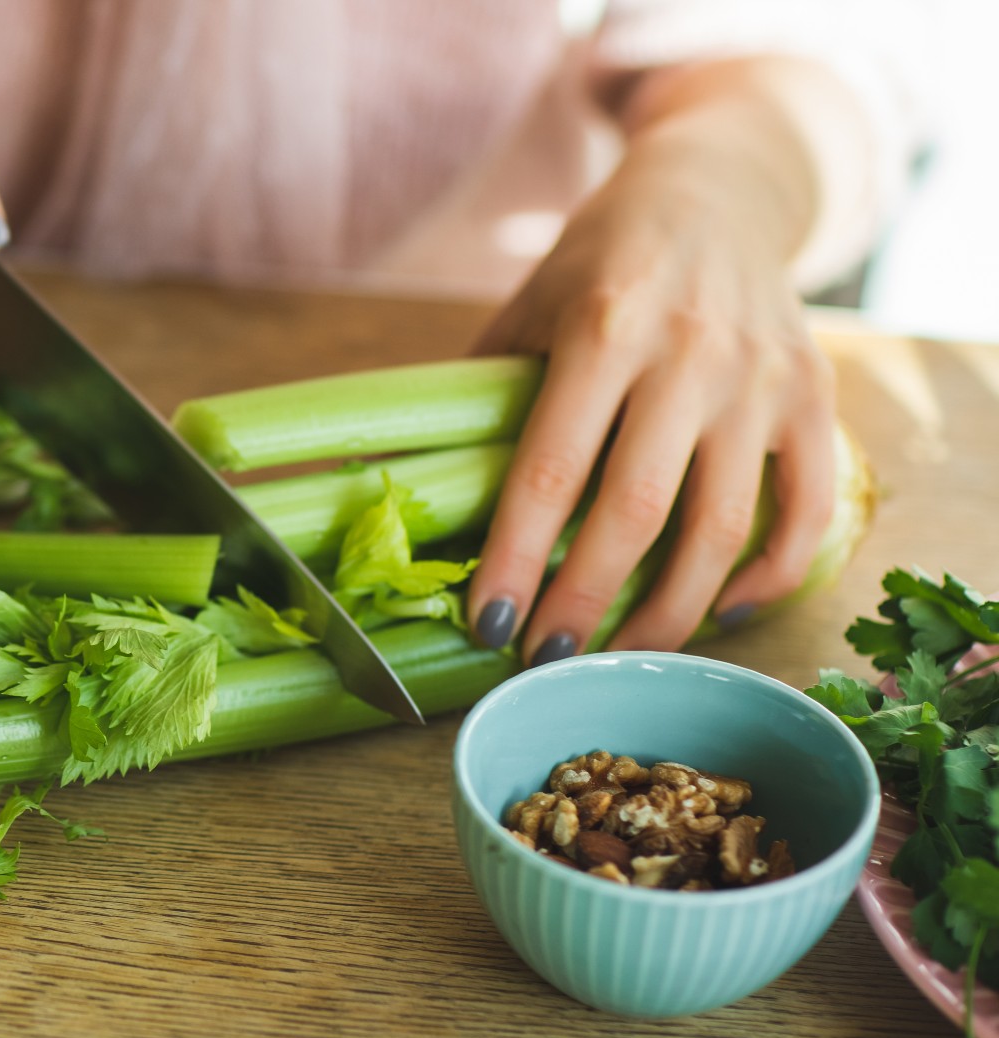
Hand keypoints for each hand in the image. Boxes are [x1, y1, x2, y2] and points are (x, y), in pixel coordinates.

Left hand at [466, 96, 837, 662]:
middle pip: (637, 509)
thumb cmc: (605, 255)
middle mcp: (690, 352)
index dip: (518, 557)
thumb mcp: (532, 300)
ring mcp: (760, 378)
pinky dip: (769, 574)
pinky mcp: (816, 397)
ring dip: (668, 610)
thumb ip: (489, 388)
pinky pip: (803, 508)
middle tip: (543, 658)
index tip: (488, 622)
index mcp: (604, 325)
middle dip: (584, 600)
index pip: (550, 467)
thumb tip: (415, 487)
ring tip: (619, 656)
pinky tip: (721, 611)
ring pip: (722, 526)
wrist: (722, 185)